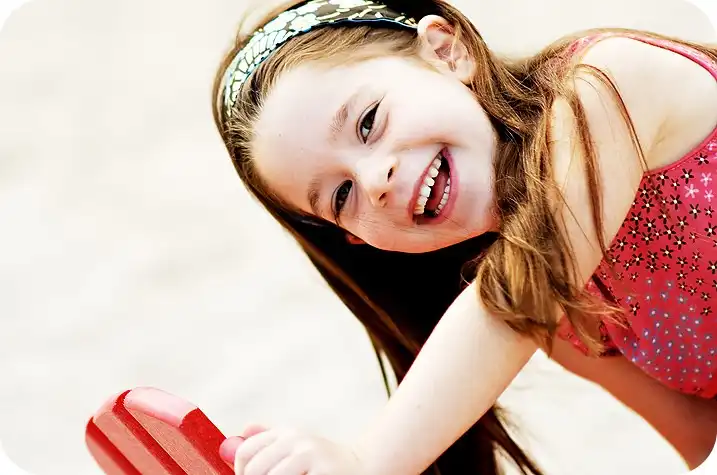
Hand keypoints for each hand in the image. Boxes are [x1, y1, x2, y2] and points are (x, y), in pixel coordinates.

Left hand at [220, 425, 365, 474]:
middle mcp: (298, 440)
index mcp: (288, 433)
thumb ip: (270, 438)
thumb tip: (243, 430)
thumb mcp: (297, 445)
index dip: (240, 471)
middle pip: (256, 469)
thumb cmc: (323, 463)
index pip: (247, 452)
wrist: (363, 466)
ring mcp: (311, 456)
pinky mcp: (323, 473)